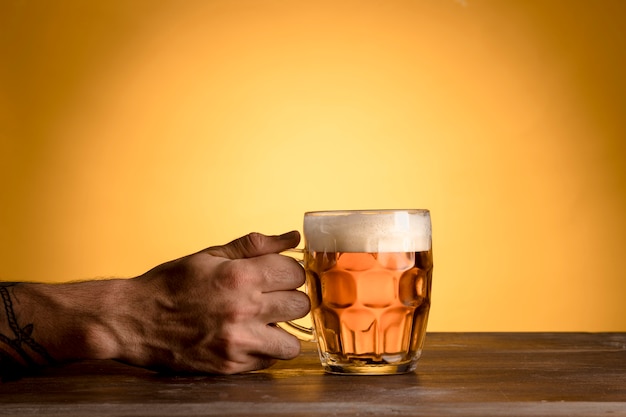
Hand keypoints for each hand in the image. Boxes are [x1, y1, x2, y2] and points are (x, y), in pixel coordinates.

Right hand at [115, 231, 308, 373]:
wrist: (133, 321)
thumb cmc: (170, 284)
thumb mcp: (210, 254)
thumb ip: (255, 245)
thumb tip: (293, 237)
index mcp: (239, 276)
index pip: (295, 273)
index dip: (288, 272)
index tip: (276, 275)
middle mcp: (243, 310)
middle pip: (301, 305)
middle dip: (289, 298)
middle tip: (270, 298)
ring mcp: (238, 342)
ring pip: (293, 342)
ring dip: (282, 330)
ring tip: (264, 322)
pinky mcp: (230, 366)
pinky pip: (270, 361)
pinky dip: (264, 350)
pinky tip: (247, 337)